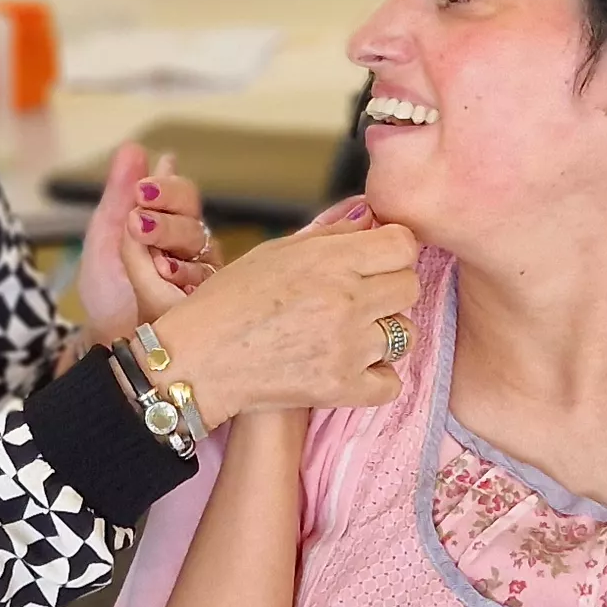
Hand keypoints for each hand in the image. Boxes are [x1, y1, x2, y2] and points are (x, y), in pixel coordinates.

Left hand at [74, 144, 216, 345]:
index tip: (142, 189)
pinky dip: (185, 274)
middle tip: (139, 222)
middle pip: (194, 215)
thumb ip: (119, 194)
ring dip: (173, 241)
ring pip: (202, 244)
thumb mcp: (105, 237)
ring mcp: (201, 270)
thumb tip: (135, 148)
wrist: (106, 338)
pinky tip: (166, 274)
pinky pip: (207, 280)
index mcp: (167, 221)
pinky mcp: (209, 299)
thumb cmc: (108, 289)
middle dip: (166, 215)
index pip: (181, 193)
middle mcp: (189, 243)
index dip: (165, 187)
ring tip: (148, 249)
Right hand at [146, 198, 420, 420]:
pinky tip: (350, 367)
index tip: (377, 260)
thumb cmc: (229, 302)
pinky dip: (375, 377)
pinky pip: (392, 382)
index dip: (393, 250)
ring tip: (347, 335)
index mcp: (329, 260)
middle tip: (358, 299)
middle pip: (409, 287)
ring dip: (381, 334)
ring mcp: (347, 346)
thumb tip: (370, 219)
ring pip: (405, 334)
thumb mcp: (275, 253)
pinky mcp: (341, 388)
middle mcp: (345, 300)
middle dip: (388, 290)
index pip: (404, 245)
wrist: (197, 361)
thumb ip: (330, 236)